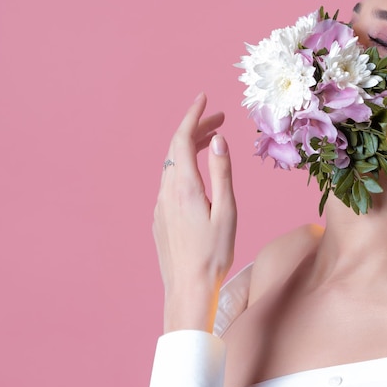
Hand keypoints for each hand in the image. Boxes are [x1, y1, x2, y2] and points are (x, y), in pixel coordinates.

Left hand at [153, 93, 236, 332]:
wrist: (188, 288)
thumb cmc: (214, 252)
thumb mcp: (227, 210)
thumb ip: (222, 172)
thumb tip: (219, 140)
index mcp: (184, 186)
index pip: (183, 139)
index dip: (193, 115)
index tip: (203, 98)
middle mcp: (167, 191)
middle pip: (176, 148)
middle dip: (196, 127)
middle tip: (220, 119)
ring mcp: (160, 205)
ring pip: (172, 165)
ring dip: (190, 148)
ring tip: (213, 141)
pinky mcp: (159, 217)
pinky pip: (169, 182)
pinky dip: (184, 167)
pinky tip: (199, 174)